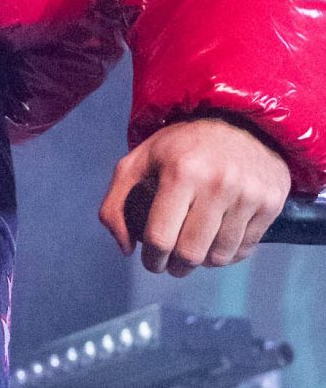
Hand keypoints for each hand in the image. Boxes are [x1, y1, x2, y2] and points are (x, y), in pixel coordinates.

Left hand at [99, 115, 290, 276]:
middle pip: (191, 254)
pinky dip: (229, 253)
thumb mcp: (139, 161)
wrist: (241, 120)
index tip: (152, 261)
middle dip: (177, 267)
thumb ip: (115, 204)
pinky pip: (245, 248)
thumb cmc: (183, 146)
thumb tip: (125, 248)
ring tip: (197, 250)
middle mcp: (218, 182)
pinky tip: (219, 240)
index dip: (152, 260)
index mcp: (181, 172)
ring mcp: (248, 193)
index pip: (160, 238)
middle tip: (173, 264)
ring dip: (204, 262)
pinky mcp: (271, 202)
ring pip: (220, 256)